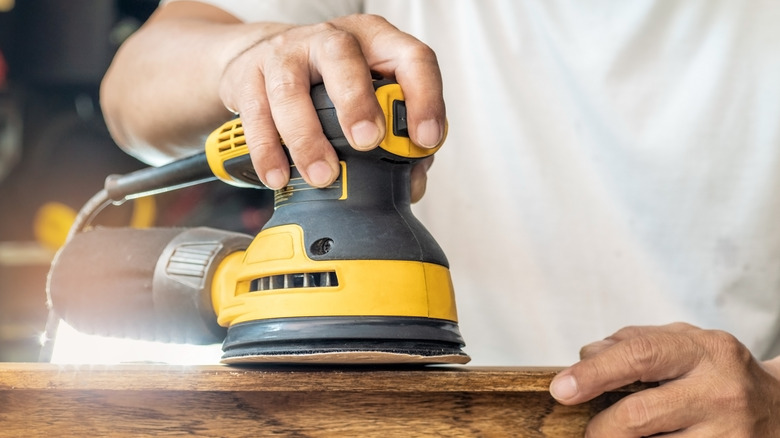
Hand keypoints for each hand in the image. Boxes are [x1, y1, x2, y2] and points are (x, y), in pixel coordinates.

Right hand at [218, 14, 445, 189]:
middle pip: (343, 57)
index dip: (424, 98)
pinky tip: (279, 175)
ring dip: (307, 136)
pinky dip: (267, 149)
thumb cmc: (329, 84)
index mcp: (375, 42)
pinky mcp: (249, 74)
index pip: (411, 58)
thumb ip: (397, 136)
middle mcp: (331, 38)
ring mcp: (287, 53)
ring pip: (291, 88)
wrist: (264, 59)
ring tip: (322, 175)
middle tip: (366, 142)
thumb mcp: (369, 96)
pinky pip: (256, 113)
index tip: (425, 140)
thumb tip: (410, 182)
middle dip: (356, 102)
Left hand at [549, 323, 779, 436]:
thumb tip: (587, 356)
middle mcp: (720, 391)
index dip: (594, 373)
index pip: (639, 355)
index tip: (562, 388)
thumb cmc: (717, 373)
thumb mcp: (685, 343)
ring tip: (623, 437)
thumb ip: (635, 342)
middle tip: (591, 432)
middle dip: (602, 428)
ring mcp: (729, 434)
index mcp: (705, 351)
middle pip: (638, 414)